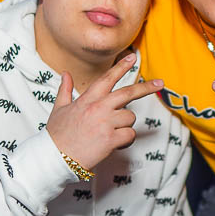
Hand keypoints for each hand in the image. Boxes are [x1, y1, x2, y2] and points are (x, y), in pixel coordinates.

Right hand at [47, 55, 162, 170]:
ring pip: (130, 117)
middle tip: (159, 83)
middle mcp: (99, 108)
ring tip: (111, 133)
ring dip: (125, 125)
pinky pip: (129, 135)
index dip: (121, 67)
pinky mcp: (111, 139)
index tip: (132, 58)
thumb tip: (65, 75)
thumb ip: (64, 90)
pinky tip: (115, 144)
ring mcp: (106, 123)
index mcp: (87, 99)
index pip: (107, 78)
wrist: (55, 157)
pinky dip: (126, 140)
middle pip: (128, 93)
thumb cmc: (57, 135)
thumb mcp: (58, 109)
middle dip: (146, 87)